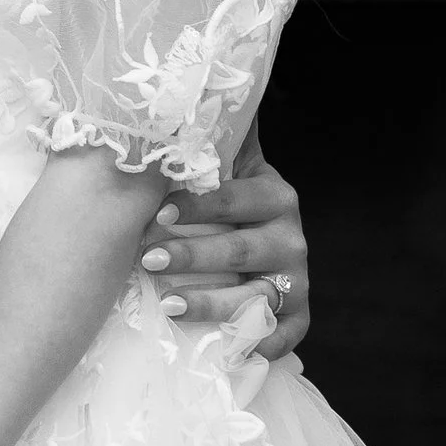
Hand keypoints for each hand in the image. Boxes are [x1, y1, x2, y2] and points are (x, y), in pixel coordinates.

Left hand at [138, 159, 309, 358]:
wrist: (263, 247)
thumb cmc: (223, 209)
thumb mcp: (223, 172)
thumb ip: (207, 144)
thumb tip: (186, 93)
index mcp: (274, 196)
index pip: (234, 199)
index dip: (198, 206)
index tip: (159, 212)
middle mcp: (291, 239)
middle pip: (241, 250)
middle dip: (193, 255)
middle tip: (147, 258)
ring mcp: (297, 282)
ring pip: (255, 297)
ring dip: (211, 303)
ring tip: (168, 306)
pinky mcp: (298, 319)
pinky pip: (280, 337)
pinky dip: (254, 347)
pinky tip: (220, 352)